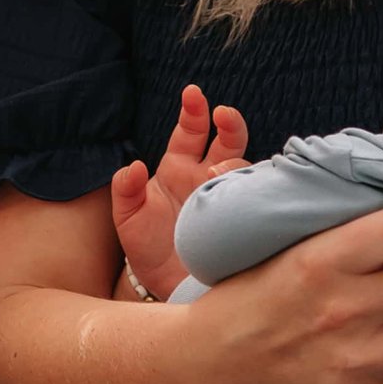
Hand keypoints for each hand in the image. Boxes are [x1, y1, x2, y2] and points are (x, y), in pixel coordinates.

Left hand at [110, 85, 248, 304]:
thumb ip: (125, 190)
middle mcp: (207, 177)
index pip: (191, 131)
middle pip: (229, 140)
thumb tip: (132, 166)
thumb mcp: (127, 219)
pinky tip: (246, 193)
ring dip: (234, 163)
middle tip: (224, 115)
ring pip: (244, 167)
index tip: (193, 95)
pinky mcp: (244, 219)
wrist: (167, 288)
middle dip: (230, 123)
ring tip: (216, 173)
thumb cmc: (147, 249)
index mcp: (178, 168)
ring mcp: (228, 197)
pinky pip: (257, 198)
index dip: (194, 111)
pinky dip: (256, 190)